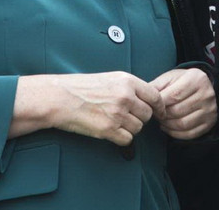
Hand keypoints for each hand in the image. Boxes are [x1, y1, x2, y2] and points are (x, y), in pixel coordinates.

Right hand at [15, 71, 163, 145]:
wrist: (59, 98)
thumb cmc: (81, 87)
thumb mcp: (110, 78)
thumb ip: (129, 87)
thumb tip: (146, 98)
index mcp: (127, 81)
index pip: (155, 96)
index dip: (159, 106)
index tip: (159, 112)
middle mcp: (125, 97)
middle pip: (147, 114)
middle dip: (140, 118)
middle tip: (127, 117)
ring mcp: (117, 113)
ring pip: (138, 128)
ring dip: (129, 128)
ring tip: (114, 122)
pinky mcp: (108, 129)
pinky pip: (127, 139)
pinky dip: (121, 138)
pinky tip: (111, 131)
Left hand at [150, 68, 216, 139]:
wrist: (205, 87)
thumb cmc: (183, 82)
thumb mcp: (171, 78)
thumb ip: (157, 85)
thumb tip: (142, 98)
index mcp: (196, 79)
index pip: (174, 95)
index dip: (159, 104)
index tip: (151, 106)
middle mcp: (206, 94)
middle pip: (177, 111)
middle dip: (162, 115)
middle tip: (155, 114)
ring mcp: (210, 110)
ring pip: (182, 124)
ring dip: (167, 125)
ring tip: (161, 120)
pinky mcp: (210, 123)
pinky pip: (189, 134)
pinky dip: (175, 133)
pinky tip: (168, 127)